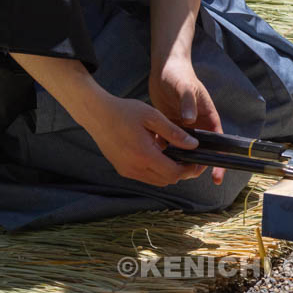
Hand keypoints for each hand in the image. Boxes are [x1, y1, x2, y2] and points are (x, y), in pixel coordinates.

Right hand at [10, 52, 203, 187]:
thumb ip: (174, 132)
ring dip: (169, 172)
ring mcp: (127, 170)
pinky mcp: (121, 169)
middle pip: (167, 180)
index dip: (189, 169)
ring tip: (175, 154)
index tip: (196, 160)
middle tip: (189, 157)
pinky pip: (145, 177)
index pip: (174, 173)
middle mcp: (134, 167)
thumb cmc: (124, 111)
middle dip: (181, 171)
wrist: (96, 113)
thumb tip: (194, 145)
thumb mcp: (153, 117)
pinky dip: (156, 170)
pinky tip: (159, 154)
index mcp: (144, 155)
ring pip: (157, 181)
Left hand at [150, 57, 224, 184]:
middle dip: (198, 164)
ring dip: (180, 159)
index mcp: (209, 118)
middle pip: (203, 150)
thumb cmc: (179, 76)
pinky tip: (155, 156)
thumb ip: (188, 103)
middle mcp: (199, 125)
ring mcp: (185, 126)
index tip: (216, 176)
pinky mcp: (171, 125)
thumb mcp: (185, 88)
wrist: (165, 68)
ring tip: (170, 171)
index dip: (219, 161)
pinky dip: (165, 149)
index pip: (219, 144)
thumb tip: (190, 121)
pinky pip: (170, 141)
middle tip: (187, 176)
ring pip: (186, 148)